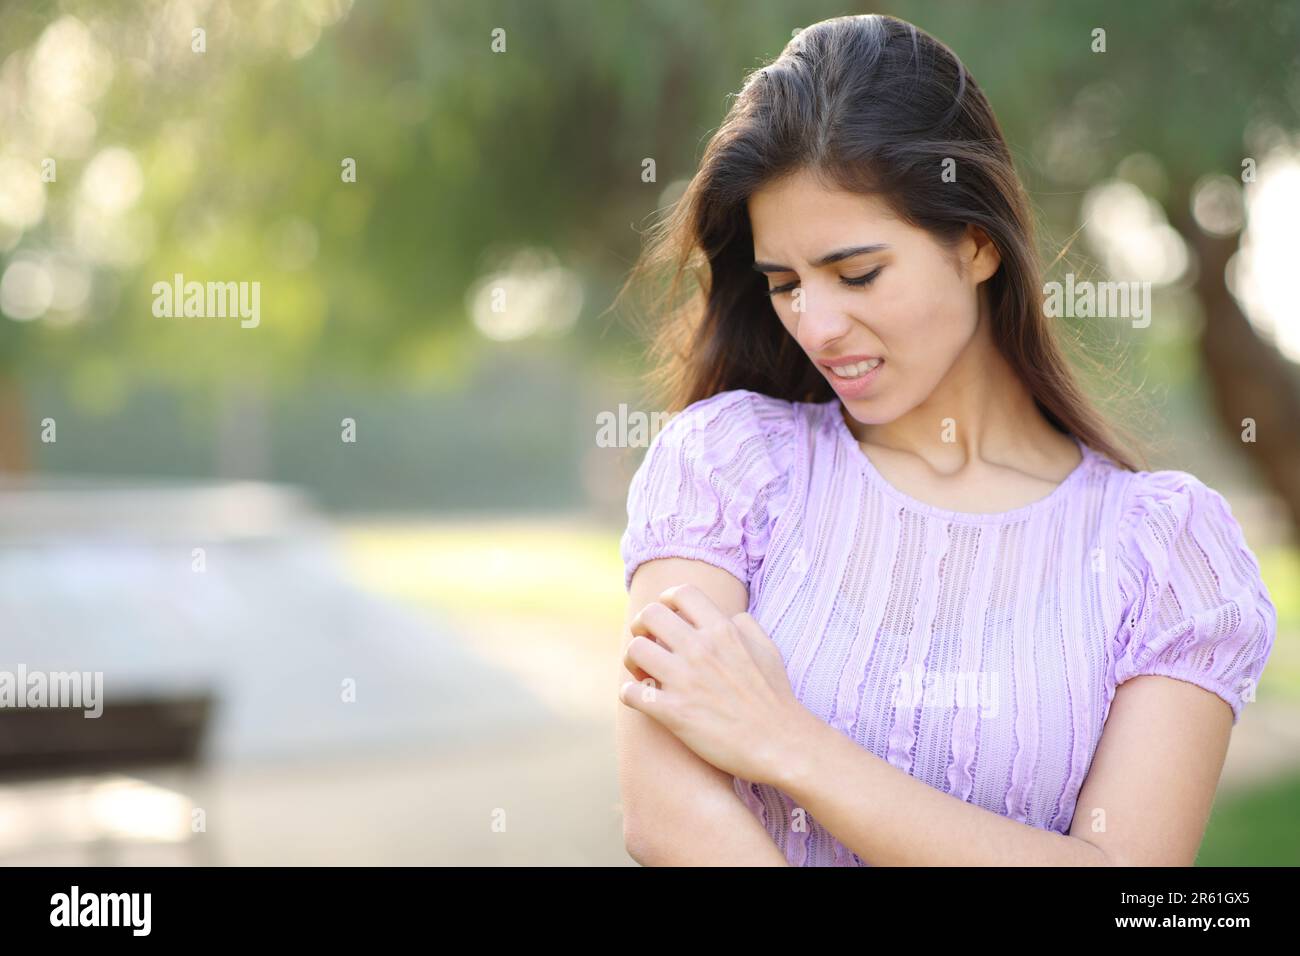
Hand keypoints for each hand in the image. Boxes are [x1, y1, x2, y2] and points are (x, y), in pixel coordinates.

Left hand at [618, 583, 813, 785]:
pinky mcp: (674, 713)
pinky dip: (630, 693)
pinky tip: (641, 698)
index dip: (666, 599)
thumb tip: (728, 616)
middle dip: (642, 626)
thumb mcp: (768, 650)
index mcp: (724, 631)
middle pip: (649, 615)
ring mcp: (686, 682)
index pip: (681, 593)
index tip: (666, 615)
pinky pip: (631, 692)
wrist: (781, 745)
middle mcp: (701, 650)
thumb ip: (745, 625)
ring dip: (633, 660)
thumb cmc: (775, 698)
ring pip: (634, 650)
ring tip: (644, 673)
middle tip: (648, 643)